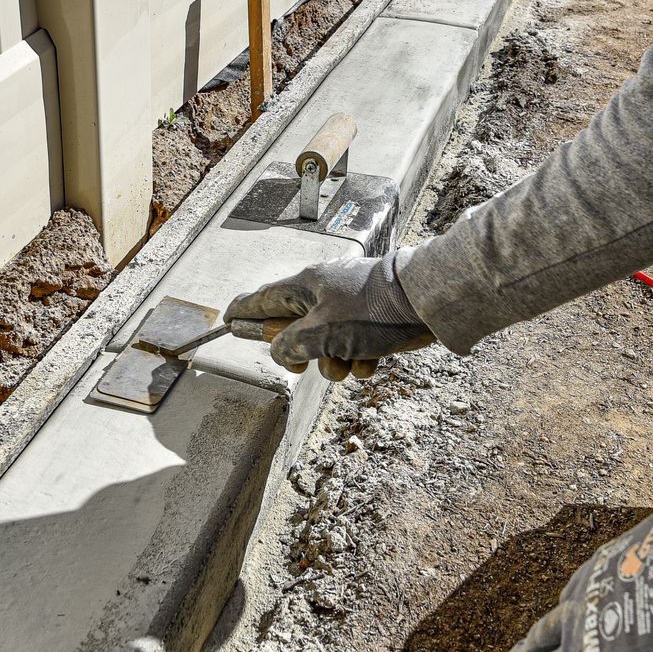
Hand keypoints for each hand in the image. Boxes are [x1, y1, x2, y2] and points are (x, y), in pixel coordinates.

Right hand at [225, 249, 435, 380]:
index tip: (227, 320)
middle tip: (301, 365)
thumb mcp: (321, 333)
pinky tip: (371, 360)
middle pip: (294, 328)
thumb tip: (281, 353)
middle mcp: (324, 294)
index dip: (243, 312)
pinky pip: (352, 348)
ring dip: (333, 362)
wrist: (425, 303)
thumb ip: (291, 346)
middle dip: (300, 354)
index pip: (262, 299)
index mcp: (305, 286)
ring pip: (325, 344)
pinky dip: (359, 359)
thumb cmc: (372, 310)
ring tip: (349, 361)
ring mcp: (349, 308)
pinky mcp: (371, 322)